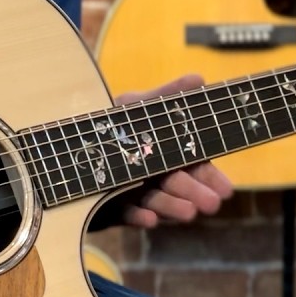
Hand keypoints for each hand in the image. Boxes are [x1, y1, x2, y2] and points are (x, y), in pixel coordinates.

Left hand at [112, 74, 233, 228]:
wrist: (68, 144)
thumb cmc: (109, 124)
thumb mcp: (136, 107)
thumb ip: (166, 96)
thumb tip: (199, 78)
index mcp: (164, 154)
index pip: (193, 167)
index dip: (210, 177)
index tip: (227, 189)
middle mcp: (151, 176)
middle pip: (177, 186)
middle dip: (196, 193)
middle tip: (213, 203)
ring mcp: (131, 194)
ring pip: (155, 200)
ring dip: (173, 206)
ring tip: (189, 212)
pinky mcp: (109, 208)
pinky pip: (123, 213)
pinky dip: (138, 216)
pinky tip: (150, 218)